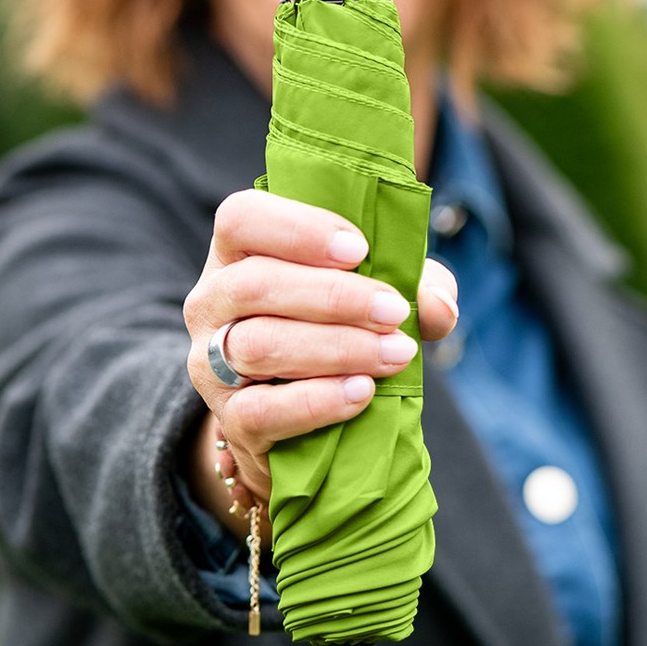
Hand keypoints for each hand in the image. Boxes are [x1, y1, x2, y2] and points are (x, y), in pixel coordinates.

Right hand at [183, 189, 457, 538]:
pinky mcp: (228, 418)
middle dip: (334, 296)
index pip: (241, 218)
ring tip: (395, 354)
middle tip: (394, 311)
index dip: (297, 228)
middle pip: (254, 284)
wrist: (303, 427)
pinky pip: (262, 409)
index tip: (359, 249)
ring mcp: (209, 361)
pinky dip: (317, 401)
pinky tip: (361, 393)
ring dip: (336, 347)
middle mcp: (211, 300)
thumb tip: (437, 305)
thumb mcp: (381, 296)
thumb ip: (418, 287)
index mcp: (238, 252)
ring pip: (258, 344)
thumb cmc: (339, 333)